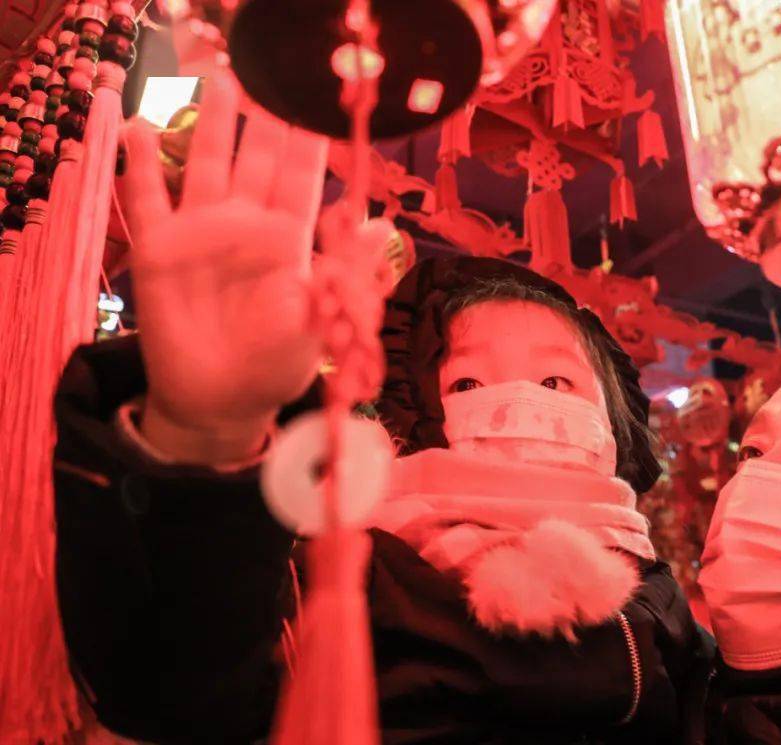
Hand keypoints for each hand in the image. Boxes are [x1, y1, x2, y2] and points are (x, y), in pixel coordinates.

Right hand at [121, 72, 328, 463]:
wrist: (222, 401)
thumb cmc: (276, 363)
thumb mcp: (321, 320)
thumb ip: (345, 271)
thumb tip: (382, 225)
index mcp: (288, 239)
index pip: (300, 178)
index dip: (307, 142)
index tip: (317, 102)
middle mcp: (245, 225)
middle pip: (256, 159)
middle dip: (264, 120)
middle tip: (270, 76)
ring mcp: (201, 233)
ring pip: (206, 164)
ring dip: (213, 124)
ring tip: (219, 80)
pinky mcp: (158, 250)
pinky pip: (146, 198)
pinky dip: (140, 165)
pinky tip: (139, 128)